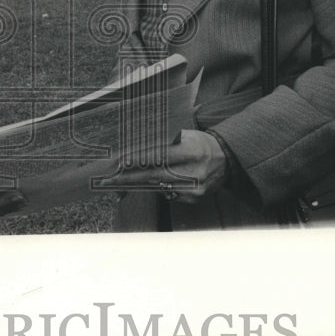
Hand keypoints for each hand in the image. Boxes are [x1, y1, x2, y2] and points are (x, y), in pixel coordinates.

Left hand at [108, 129, 226, 203]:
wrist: (227, 160)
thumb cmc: (201, 144)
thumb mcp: (185, 136)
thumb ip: (164, 143)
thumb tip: (136, 150)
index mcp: (189, 152)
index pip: (157, 157)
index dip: (136, 161)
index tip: (118, 164)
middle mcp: (192, 172)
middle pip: (153, 177)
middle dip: (127, 179)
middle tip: (107, 181)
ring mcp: (194, 189)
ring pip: (158, 188)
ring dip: (139, 185)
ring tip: (119, 184)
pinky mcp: (194, 199)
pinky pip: (169, 195)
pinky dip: (159, 188)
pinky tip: (156, 183)